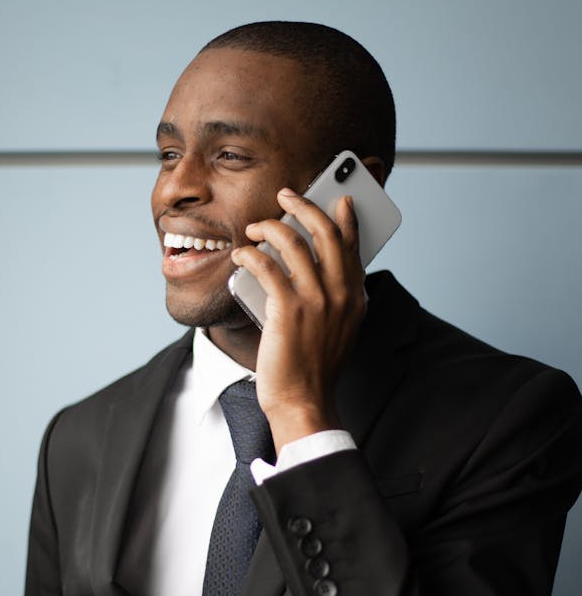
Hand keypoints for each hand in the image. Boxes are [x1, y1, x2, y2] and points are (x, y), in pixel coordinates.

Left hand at [231, 187, 366, 451]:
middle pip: (325, 232)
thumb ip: (335, 297)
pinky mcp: (287, 310)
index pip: (353, 245)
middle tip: (285, 195)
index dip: (345, 217)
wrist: (303, 400)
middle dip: (303, 205)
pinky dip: (250, 255)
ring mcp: (316, 300)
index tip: (339, 199)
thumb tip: (313, 265)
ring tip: (253, 228)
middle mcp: (341, 293)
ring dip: (269, 226)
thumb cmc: (314, 366)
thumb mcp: (338, 328)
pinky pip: (266, 266)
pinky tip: (241, 255)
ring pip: (293, 242)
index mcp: (356, 297)